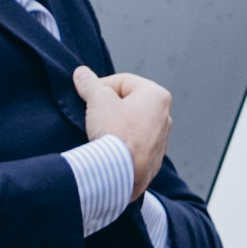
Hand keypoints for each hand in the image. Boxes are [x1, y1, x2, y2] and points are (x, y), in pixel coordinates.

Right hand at [74, 68, 173, 195]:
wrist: (121, 174)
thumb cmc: (116, 134)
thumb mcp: (98, 100)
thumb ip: (90, 84)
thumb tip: (81, 73)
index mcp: (157, 96)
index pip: (122, 81)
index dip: (100, 87)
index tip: (87, 97)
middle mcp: (164, 116)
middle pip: (127, 102)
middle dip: (108, 106)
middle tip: (92, 114)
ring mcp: (160, 139)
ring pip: (130, 123)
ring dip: (113, 125)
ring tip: (100, 132)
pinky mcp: (152, 159)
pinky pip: (132, 143)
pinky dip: (120, 142)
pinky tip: (108, 148)